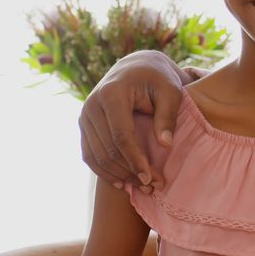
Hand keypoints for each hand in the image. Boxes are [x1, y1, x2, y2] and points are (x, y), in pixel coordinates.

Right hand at [78, 51, 192, 191]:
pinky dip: (103, 170)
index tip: (150, 178)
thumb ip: (167, 116)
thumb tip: (165, 145)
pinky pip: (89, 154)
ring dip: (117, 175)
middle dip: (129, 172)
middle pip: (107, 149)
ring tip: (140, 188)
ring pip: (96, 155)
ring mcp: (84, 115)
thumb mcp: (170, 91)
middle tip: (151, 187)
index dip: (135, 160)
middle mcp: (92, 105)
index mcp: (112, 94)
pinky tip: (122, 182)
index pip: (121, 136)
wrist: (136, 67)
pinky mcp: (84, 124)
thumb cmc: (158, 79)